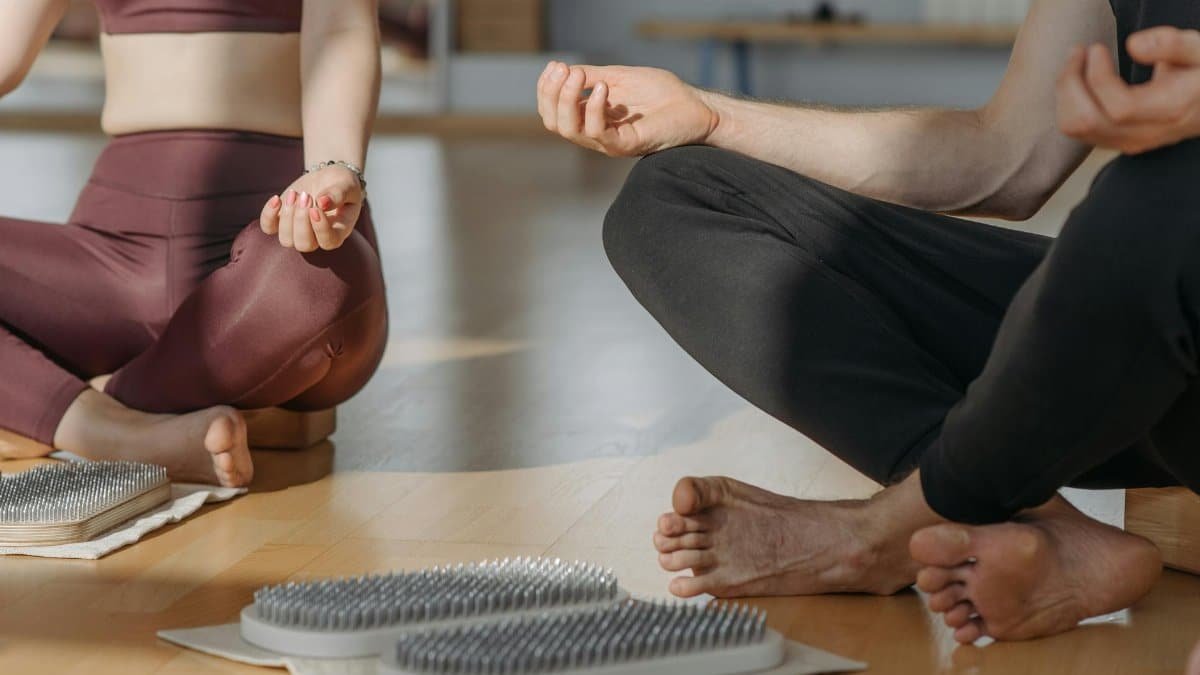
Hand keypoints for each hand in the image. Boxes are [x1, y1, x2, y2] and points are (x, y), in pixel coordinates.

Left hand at [259, 165, 363, 251]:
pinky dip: (268, 215)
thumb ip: (338, 194)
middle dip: (301, 221)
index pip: (328, 242)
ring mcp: (297, 232)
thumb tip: (322, 203)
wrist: (327, 178)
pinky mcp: (281, 221)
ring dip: (287, 217)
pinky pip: (268, 227)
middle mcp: (317, 237)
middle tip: (306, 196)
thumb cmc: (342, 183)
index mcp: (338, 232)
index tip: (316, 208)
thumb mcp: (347, 185)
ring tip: (295, 194)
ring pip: (286, 239)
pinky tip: (277, 199)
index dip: (320, 229)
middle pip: (304, 245)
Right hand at [536, 61, 719, 156]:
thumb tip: (564, 71)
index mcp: (591, 118)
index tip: (556, 65)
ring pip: (568, 129)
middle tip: (565, 70)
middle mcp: (596, 133)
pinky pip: (596, 132)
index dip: (547, 89)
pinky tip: (602, 88)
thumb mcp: (619, 77)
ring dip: (567, 98)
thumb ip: (592, 76)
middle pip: (554, 122)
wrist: (696, 107)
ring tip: (580, 76)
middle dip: (551, 93)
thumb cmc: (662, 94)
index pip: (553, 112)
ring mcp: (609, 142)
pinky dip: (593, 108)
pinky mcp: (625, 145)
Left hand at [1057, 27, 1199, 154]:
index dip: (1098, 77)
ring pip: (1075, 128)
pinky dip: (1069, 103)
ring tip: (1078, 61)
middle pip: (1086, 121)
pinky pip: (1077, 130)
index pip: (1119, 107)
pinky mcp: (1116, 142)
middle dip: (1071, 82)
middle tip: (1080, 50)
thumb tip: (1133, 46)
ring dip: (1066, 92)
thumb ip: (1173, 45)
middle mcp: (1145, 134)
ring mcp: (1128, 142)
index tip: (1097, 48)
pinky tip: (1081, 79)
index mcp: (1169, 110)